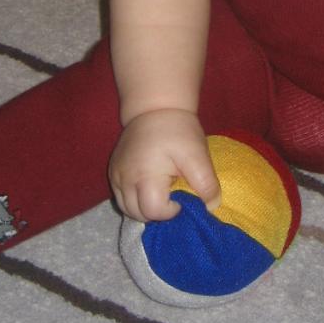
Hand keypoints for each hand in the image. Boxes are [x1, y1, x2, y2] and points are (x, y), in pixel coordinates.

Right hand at [109, 108, 220, 222]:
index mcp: (144, 175)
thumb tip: (211, 206)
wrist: (155, 108)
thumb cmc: (178, 131)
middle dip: (157, 212)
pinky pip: (121, 197)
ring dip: (145, 208)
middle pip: (138, 215)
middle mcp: (123, 179)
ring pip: (127, 209)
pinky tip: (150, 187)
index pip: (154, 211)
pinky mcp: (113, 172)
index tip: (181, 196)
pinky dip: (135, 199)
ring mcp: (115, 176)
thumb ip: (206, 183)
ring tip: (162, 192)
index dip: (171, 210)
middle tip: (173, 196)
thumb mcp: (197, 155)